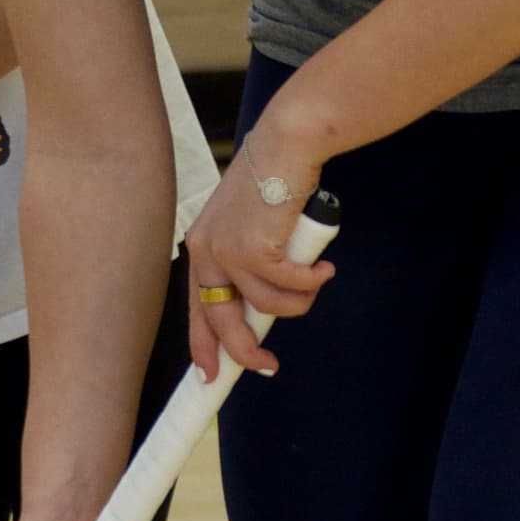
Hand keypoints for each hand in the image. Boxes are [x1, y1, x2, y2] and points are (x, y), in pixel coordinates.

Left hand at [178, 128, 334, 382]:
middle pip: (222, 322)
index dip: (202, 345)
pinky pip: (290, 286)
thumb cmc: (275, 180)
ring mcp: (229, 251)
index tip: (210, 374)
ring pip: (268, 306)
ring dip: (299, 301)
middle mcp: (207, 251)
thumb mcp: (252, 225)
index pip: (196, 308)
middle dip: (246, 352)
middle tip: (269, 367)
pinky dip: (311, 280)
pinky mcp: (255, 249)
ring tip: (316, 281)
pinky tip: (323, 267)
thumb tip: (266, 306)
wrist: (286, 146)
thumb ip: (252, 261)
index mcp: (201, 247)